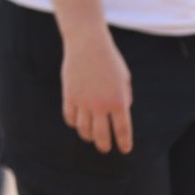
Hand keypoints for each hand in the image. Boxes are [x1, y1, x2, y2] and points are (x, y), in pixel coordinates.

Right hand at [61, 27, 132, 153]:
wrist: (88, 44)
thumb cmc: (109, 60)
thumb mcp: (124, 79)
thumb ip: (125, 97)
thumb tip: (121, 113)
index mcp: (119, 101)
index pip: (123, 130)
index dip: (124, 143)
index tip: (124, 150)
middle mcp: (101, 105)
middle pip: (102, 135)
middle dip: (104, 145)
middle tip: (105, 148)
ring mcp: (83, 101)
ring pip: (84, 129)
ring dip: (88, 136)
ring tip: (91, 137)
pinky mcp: (69, 96)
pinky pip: (70, 118)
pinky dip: (74, 123)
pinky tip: (78, 122)